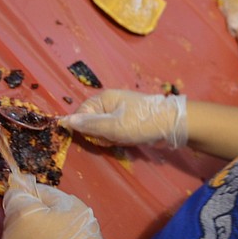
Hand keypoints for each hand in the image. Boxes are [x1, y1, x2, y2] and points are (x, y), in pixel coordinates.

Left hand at [0, 173, 115, 238]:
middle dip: (27, 220)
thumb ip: (49, 193)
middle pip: (12, 220)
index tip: (39, 202)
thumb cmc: (80, 238)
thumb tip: (33, 188)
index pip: (14, 195)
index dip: (27, 196)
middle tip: (51, 228)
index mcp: (22, 214)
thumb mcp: (73, 205)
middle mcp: (7, 235)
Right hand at [62, 89, 187, 148]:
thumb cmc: (141, 123)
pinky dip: (120, 138)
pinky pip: (115, 132)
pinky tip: (129, 139)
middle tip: (113, 137)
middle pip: (91, 123)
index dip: (84, 128)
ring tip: (124, 138)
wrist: (172, 125)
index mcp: (103, 98)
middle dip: (100, 135)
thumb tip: (65, 120)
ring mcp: (120, 112)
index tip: (93, 136)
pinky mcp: (128, 121)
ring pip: (103, 131)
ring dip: (111, 138)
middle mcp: (110, 102)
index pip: (80, 113)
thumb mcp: (113, 127)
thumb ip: (89, 125)